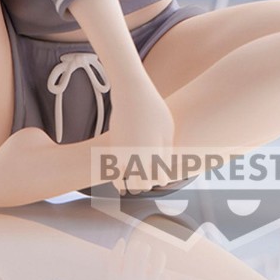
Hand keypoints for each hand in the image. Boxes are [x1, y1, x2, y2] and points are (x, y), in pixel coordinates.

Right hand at [105, 75, 175, 195]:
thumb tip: (164, 166)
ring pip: (121, 184)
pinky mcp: (111, 148)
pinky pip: (111, 172)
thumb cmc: (153, 109)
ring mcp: (121, 153)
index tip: (162, 172)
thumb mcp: (168, 128)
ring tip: (132, 183)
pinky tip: (121, 176)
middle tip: (149, 177)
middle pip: (141, 185)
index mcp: (154, 152)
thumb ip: (166, 150)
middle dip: (145, 184)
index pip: (161, 179)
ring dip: (128, 184)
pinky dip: (116, 177)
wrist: (131, 93)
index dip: (163, 177)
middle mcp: (136, 156)